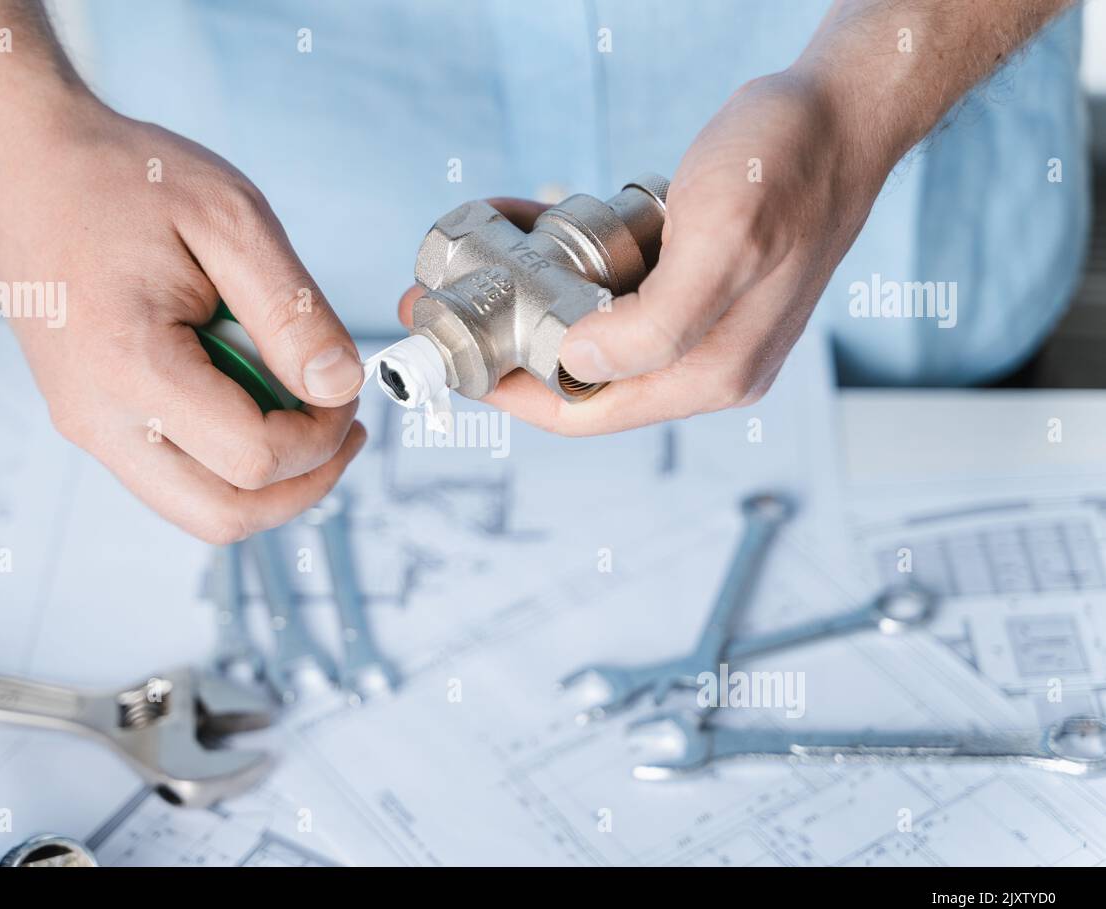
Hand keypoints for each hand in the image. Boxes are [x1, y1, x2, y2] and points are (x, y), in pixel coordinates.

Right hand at [0, 98, 365, 540]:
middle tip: (341, 428)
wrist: (22, 166)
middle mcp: (97, 416)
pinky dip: (230, 463)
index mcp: (128, 364)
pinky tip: (256, 404)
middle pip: (225, 517)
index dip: (319, 437)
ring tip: (306, 418)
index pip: (252, 459)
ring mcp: (88, 427)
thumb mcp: (230, 219)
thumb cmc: (122, 179)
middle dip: (304, 484)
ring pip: (199, 512)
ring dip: (268, 483)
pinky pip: (176, 479)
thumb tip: (340, 387)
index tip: (343, 387)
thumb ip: (292, 312)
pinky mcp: (92, 422)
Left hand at [402, 71, 889, 434]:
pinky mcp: (694, 285)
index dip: (514, 395)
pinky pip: (612, 292)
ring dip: (533, 303)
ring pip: (590, 334)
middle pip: (582, 380)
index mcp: (710, 372)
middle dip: (511, 346)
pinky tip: (532, 228)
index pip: (586, 414)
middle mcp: (704, 361)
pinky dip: (568, 267)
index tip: (458, 361)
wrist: (841, 111)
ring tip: (481, 261)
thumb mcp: (724, 243)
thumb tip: (580, 367)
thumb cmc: (792, 168)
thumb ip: (655, 326)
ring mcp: (700, 325)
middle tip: (449, 305)